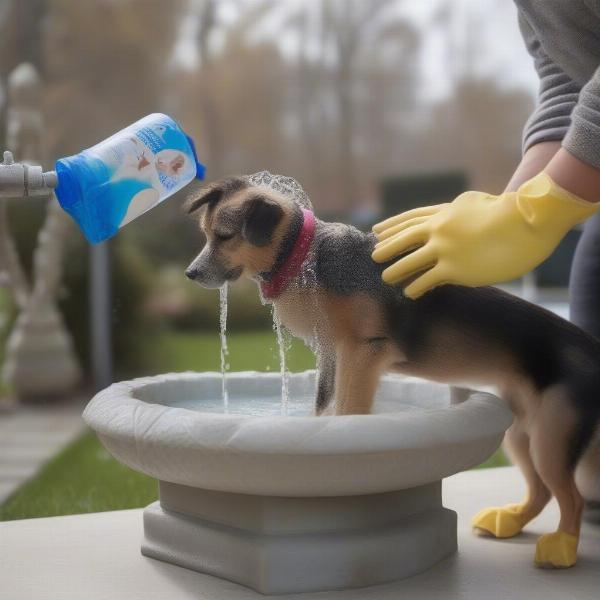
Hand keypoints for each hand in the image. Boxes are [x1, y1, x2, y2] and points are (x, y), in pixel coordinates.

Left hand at [371, 173, 598, 297]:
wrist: (526, 221)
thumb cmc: (508, 211)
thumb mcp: (476, 201)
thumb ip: (457, 210)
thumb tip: (449, 215)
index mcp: (444, 211)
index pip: (412, 219)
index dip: (393, 225)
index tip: (378, 229)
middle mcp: (439, 229)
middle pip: (404, 239)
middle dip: (387, 247)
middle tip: (374, 254)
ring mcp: (444, 249)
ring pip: (410, 261)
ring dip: (396, 270)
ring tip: (385, 277)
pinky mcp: (454, 268)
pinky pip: (426, 280)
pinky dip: (415, 287)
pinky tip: (409, 292)